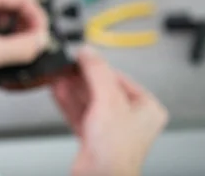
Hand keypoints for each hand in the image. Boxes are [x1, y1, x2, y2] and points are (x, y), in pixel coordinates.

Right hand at [52, 48, 167, 175]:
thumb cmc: (117, 152)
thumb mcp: (108, 100)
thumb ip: (97, 72)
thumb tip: (88, 52)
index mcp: (146, 108)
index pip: (119, 78)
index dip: (98, 67)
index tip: (82, 57)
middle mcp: (131, 119)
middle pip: (102, 89)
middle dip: (81, 78)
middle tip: (67, 67)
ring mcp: (111, 129)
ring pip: (89, 102)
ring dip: (72, 89)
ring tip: (58, 76)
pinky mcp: (94, 138)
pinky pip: (80, 114)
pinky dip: (68, 102)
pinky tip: (58, 91)